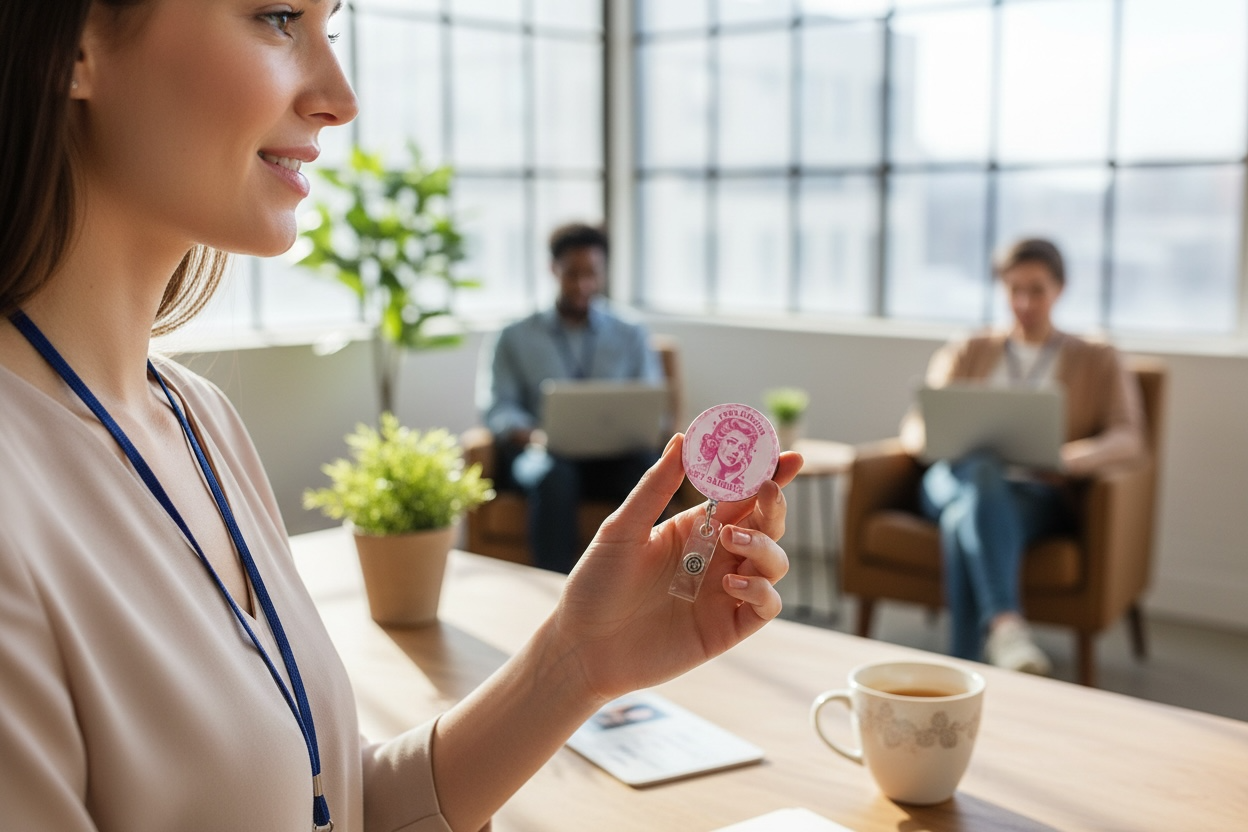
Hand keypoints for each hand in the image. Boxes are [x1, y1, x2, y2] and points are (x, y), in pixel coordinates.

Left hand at [547, 433, 802, 701]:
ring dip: (764, 545)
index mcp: (694, 527)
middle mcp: (716, 556)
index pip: (741, 494)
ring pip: (774, 561)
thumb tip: (682, 439)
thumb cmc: (596, 585)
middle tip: (766, 490)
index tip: (789, 456)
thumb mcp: (622, 529)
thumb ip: (655, 487)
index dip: (769, 474)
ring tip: (729, 540)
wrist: (583, 646)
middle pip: (767, 524)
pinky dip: (761, 590)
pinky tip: (730, 583)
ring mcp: (725, 591)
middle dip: (774, 504)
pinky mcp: (728, 627)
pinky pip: (767, 604)